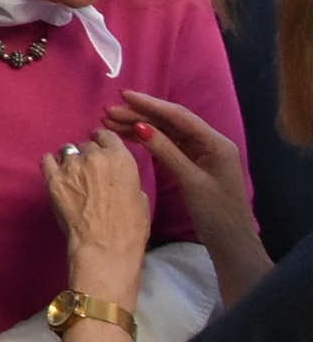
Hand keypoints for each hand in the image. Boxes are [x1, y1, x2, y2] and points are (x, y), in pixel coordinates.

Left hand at [43, 127, 149, 306]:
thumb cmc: (129, 229)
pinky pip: (47, 160)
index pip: (107, 137)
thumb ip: (127, 178)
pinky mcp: (52, 178)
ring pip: (67, 151)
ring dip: (71, 161)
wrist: (104, 247)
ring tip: (73, 176)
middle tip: (90, 171)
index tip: (99, 144)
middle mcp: (94, 156)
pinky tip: (56, 174)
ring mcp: (71, 166)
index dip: (102, 140)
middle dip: (89, 155)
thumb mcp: (141, 199)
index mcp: (120, 159)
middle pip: (87, 146)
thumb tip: (118, 175)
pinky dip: (52, 165)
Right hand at [109, 90, 261, 266]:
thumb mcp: (191, 181)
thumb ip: (167, 151)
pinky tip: (129, 136)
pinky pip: (168, 145)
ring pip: (167, 132)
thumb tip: (140, 126)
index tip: (124, 96)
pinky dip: (148, 140)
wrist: (232, 244)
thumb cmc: (216, 214)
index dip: (151, 105)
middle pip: (171, 122)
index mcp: (216, 143)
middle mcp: (210, 143)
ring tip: (111, 122)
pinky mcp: (194, 164)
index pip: (179, 117)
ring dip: (140, 125)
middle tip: (109, 112)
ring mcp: (202, 153)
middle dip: (140, 114)